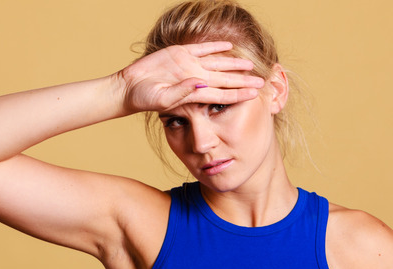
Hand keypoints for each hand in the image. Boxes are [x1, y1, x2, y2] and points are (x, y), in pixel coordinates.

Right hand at [116, 41, 264, 114]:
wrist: (130, 87)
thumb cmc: (145, 98)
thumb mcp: (163, 99)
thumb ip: (182, 92)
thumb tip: (199, 84)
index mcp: (195, 93)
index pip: (223, 94)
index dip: (240, 94)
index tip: (255, 94)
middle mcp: (196, 79)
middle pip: (225, 79)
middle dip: (244, 81)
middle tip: (262, 81)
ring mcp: (189, 65)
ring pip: (218, 63)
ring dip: (234, 64)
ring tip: (250, 64)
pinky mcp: (180, 53)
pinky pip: (202, 49)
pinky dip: (215, 46)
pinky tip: (228, 46)